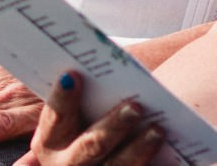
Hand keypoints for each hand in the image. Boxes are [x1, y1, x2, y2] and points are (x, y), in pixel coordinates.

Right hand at [31, 74, 166, 165]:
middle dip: (111, 128)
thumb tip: (103, 62)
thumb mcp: (76, 113)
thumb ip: (84, 95)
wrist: (90, 161)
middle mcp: (66, 164)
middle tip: (134, 108)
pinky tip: (167, 151)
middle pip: (89, 147)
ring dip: (137, 149)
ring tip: (157, 130)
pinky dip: (149, 161)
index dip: (62, 99)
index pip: (55, 119)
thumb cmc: (84, 124)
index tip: (73, 75)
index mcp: (49, 141)